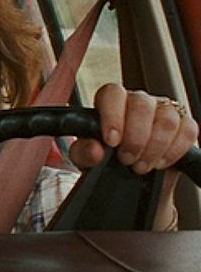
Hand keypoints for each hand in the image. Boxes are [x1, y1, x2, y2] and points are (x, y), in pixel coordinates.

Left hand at [68, 84, 198, 173]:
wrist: (130, 178)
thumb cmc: (105, 161)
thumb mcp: (86, 160)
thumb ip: (83, 153)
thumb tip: (94, 149)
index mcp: (111, 102)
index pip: (113, 93)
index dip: (113, 116)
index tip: (112, 141)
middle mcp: (139, 101)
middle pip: (142, 106)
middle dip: (135, 138)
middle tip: (127, 159)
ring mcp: (164, 110)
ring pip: (167, 120)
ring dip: (154, 148)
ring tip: (140, 166)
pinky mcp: (185, 125)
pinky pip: (188, 131)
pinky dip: (174, 151)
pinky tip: (159, 163)